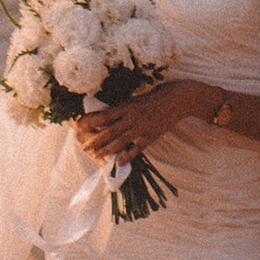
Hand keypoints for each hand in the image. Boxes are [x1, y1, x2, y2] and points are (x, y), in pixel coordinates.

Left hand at [73, 83, 188, 164]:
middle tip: (84, 147)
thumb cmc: (155, 97)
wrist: (178, 98)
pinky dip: (128, 156)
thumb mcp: (137, 99)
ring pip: (121, 141)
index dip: (92, 123)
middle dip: (95, 140)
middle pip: (109, 131)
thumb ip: (124, 109)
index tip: (81, 128)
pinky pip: (138, 148)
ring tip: (96, 156)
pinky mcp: (152, 135)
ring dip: (107, 150)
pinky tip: (119, 162)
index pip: (104, 116)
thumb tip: (107, 116)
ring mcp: (142, 126)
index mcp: (127, 105)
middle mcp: (133, 116)